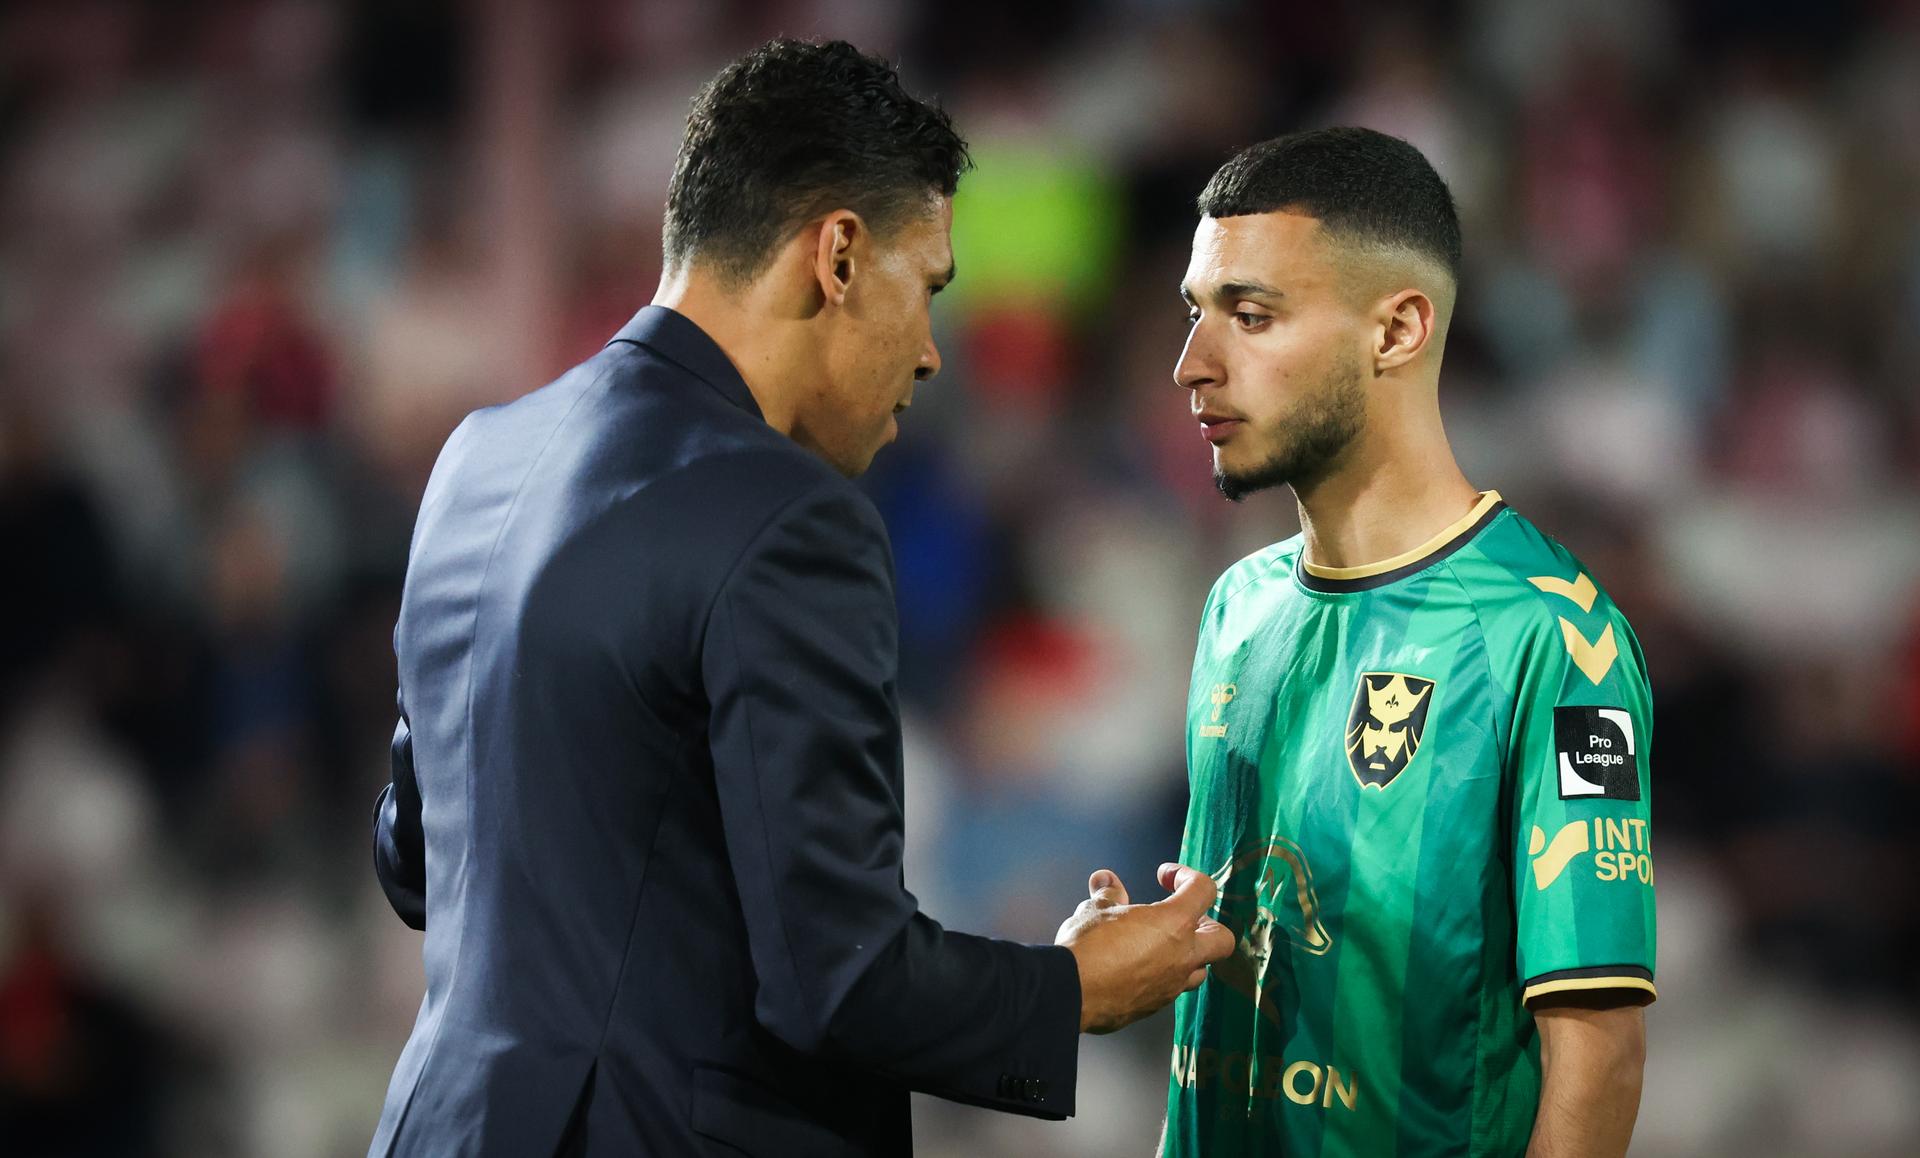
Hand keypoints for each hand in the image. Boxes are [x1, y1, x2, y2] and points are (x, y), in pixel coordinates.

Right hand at [1054, 862, 1235, 1033]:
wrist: (1070, 991)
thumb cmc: (1087, 946)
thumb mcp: (1095, 909)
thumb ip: (1108, 894)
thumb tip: (1106, 881)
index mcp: (1174, 923)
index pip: (1204, 890)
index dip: (1186, 876)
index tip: (1164, 876)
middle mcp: (1182, 956)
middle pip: (1222, 940)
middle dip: (1208, 925)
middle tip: (1185, 916)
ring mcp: (1170, 986)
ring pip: (1198, 971)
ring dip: (1187, 956)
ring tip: (1161, 945)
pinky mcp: (1153, 1006)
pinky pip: (1170, 989)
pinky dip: (1161, 976)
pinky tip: (1136, 968)